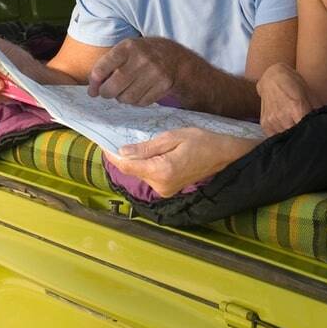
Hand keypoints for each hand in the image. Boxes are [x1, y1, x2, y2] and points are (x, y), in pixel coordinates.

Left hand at [87, 37, 178, 105]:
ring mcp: (154, 73)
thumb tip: (92, 91)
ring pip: (126, 98)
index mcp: (127, 47)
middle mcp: (141, 59)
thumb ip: (106, 66)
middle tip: (108, 91)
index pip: (101, 69)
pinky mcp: (163, 85)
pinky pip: (141, 102)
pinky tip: (138, 92)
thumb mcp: (124, 50)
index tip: (93, 89)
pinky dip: (136, 101)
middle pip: (112, 87)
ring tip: (125, 90)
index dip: (94, 83)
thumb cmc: (141, 54)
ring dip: (121, 98)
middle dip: (106, 93)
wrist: (174, 57)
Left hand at [105, 128, 256, 197]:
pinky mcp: (168, 190)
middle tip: (118, 138)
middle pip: (132, 170)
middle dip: (124, 156)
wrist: (225, 155)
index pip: (126, 166)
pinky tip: (149, 153)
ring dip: (136, 160)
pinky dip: (146, 165)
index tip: (101, 143)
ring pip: (140, 173)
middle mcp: (161, 186)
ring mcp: (165, 190)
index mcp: (161, 171)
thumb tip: (123, 153)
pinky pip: (150, 176)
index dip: (111, 155)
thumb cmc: (202, 141)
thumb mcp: (173, 137)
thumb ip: (147, 147)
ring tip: (138, 143)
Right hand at [256, 62, 312, 134]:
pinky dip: (281, 136)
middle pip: (296, 136)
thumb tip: (326, 127)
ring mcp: (272, 121)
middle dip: (302, 136)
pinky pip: (275, 137)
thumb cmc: (295, 85)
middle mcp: (283, 116)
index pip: (307, 130)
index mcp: (296, 108)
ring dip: (291, 138)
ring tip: (295, 131)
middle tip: (306, 135)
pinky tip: (285, 129)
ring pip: (285, 139)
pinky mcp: (264, 124)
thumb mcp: (311, 95)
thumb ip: (318, 112)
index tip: (315, 135)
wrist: (272, 78)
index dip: (312, 134)